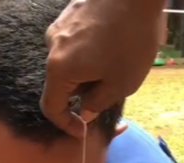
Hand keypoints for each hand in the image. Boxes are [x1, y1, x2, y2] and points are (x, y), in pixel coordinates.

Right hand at [41, 0, 164, 136]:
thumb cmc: (131, 39)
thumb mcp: (121, 84)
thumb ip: (98, 103)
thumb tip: (86, 109)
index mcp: (59, 69)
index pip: (51, 107)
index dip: (65, 124)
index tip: (83, 130)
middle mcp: (52, 46)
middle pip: (61, 83)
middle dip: (82, 94)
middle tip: (108, 94)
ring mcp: (60, 25)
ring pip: (69, 61)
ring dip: (87, 71)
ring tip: (115, 66)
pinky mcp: (71, 11)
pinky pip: (76, 42)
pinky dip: (89, 51)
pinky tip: (112, 45)